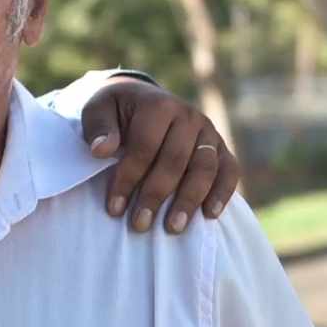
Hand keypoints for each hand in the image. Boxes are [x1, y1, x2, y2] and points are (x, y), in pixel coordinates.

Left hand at [80, 78, 238, 232]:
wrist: (140, 99)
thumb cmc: (115, 112)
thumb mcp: (97, 110)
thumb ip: (98, 128)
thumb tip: (101, 150)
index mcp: (158, 106)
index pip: (145, 147)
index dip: (129, 178)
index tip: (114, 208)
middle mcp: (188, 117)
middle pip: (175, 160)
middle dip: (156, 195)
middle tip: (140, 224)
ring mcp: (208, 132)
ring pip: (205, 168)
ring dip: (189, 199)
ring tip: (173, 227)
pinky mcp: (221, 147)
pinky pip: (230, 170)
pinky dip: (222, 192)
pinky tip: (209, 215)